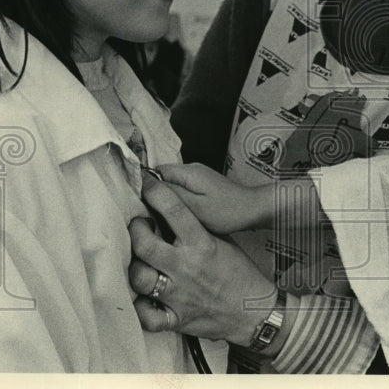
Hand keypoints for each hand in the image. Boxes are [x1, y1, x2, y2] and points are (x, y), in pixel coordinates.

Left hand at [129, 175, 288, 348]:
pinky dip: (141, 308)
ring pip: (140, 278)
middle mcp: (186, 268)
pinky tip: (144, 299)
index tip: (146, 185)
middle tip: (138, 226)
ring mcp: (179, 295)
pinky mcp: (177, 320)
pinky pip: (147, 317)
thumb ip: (197, 229)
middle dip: (136, 230)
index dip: (155, 192)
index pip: (174, 210)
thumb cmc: (241, 274)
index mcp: (202, 244)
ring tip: (140, 262)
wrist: (256, 310)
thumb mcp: (224, 242)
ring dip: (135, 268)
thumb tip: (170, 213)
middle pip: (144, 244)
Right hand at [149, 162, 268, 234]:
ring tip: (157, 217)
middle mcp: (191, 170)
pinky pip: (182, 191)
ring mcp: (198, 178)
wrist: (253, 210)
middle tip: (145, 214)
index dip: (142, 186)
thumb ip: (171, 195)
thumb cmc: (226, 211)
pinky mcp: (203, 187)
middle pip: (161, 179)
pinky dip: (176, 202)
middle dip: (152, 194)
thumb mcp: (195, 207)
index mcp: (187, 172)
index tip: (134, 204)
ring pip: (171, 186)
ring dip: (165, 200)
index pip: (153, 172)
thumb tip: (146, 185)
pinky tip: (175, 216)